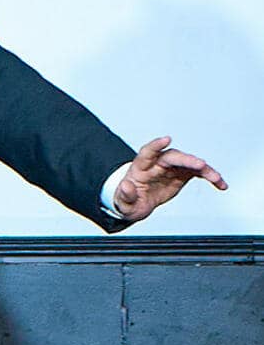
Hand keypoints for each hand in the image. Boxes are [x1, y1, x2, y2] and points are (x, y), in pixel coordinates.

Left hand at [111, 134, 226, 223]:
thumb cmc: (128, 201)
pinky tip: (220, 184)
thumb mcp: (123, 203)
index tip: (166, 139)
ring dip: (204, 169)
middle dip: (187, 160)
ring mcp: (170, 168)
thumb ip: (124, 195)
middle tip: (200, 165)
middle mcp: (157, 163)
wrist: (137, 204)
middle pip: (173, 157)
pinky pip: (198, 173)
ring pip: (189, 164)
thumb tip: (126, 186)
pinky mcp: (181, 175)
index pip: (147, 152)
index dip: (156, 145)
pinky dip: (209, 177)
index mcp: (140, 167)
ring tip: (216, 178)